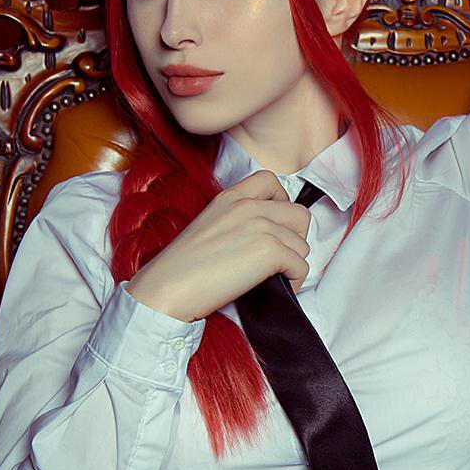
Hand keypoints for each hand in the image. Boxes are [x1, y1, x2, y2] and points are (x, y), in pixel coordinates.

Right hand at [125, 170, 312, 322]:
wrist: (166, 287)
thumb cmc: (180, 269)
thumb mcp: (208, 227)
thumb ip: (237, 222)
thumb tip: (266, 237)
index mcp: (230, 197)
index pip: (271, 181)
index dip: (283, 204)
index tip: (277, 225)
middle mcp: (248, 206)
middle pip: (299, 215)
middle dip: (295, 238)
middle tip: (280, 257)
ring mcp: (260, 226)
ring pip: (302, 245)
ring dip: (293, 264)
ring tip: (274, 278)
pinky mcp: (269, 251)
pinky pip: (301, 267)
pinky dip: (295, 282)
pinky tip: (277, 288)